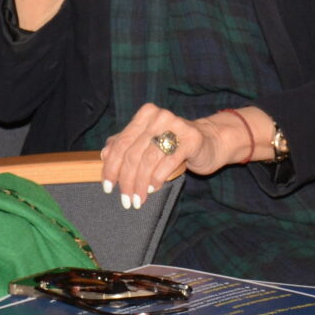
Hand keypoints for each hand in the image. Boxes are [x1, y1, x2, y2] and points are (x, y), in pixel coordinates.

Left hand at [98, 102, 258, 208]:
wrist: (210, 142)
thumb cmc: (174, 145)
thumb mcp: (148, 142)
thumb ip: (126, 145)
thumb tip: (105, 155)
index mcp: (145, 114)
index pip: (121, 143)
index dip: (111, 167)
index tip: (108, 187)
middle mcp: (159, 116)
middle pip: (133, 153)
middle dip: (126, 180)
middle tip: (125, 200)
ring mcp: (177, 126)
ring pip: (148, 159)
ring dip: (140, 184)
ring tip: (138, 200)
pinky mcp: (191, 139)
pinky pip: (168, 162)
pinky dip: (157, 178)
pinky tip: (153, 189)